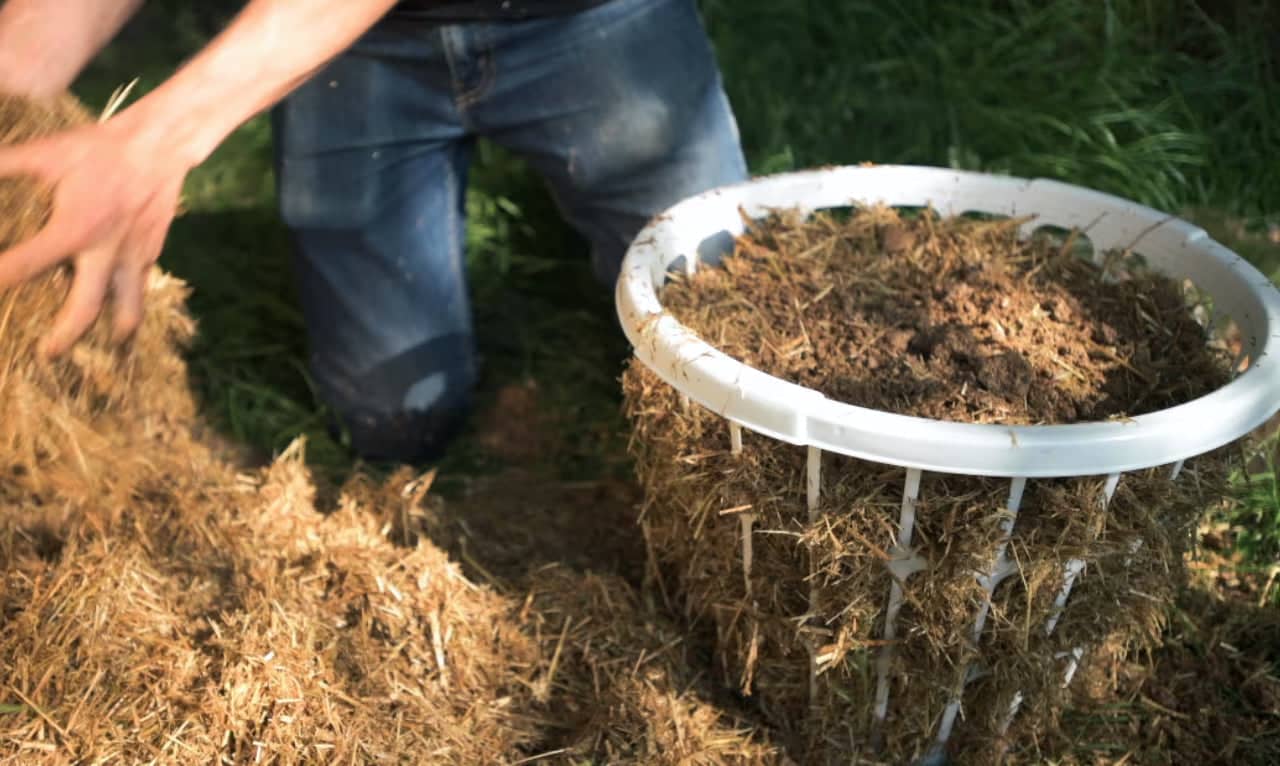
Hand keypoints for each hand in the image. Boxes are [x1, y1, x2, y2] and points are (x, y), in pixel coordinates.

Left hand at [0, 110, 188, 356]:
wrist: (159, 145)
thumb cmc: (98, 148)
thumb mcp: (46, 154)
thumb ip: (5, 166)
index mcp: (73, 229)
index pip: (24, 266)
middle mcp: (104, 252)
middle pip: (84, 309)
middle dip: (64, 336)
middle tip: (47, 355)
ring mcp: (133, 255)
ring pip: (127, 307)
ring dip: (117, 330)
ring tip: (110, 345)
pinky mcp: (152, 251)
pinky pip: (142, 286)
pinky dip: (133, 302)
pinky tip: (125, 308)